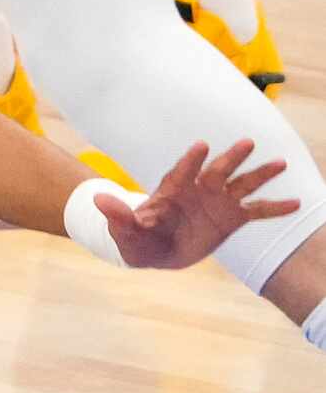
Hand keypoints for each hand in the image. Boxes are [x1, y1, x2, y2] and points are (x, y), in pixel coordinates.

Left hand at [103, 139, 298, 269]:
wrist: (156, 248)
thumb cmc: (138, 238)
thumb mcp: (126, 232)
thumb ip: (118, 215)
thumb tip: (98, 200)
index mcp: (172, 189)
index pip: (182, 171)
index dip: (191, 160)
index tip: (201, 146)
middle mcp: (199, 188)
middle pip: (216, 170)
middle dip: (230, 158)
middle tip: (247, 144)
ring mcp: (218, 200)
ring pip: (241, 184)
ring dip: (260, 174)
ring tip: (280, 164)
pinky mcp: (231, 216)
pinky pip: (256, 210)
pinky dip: (274, 207)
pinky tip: (295, 204)